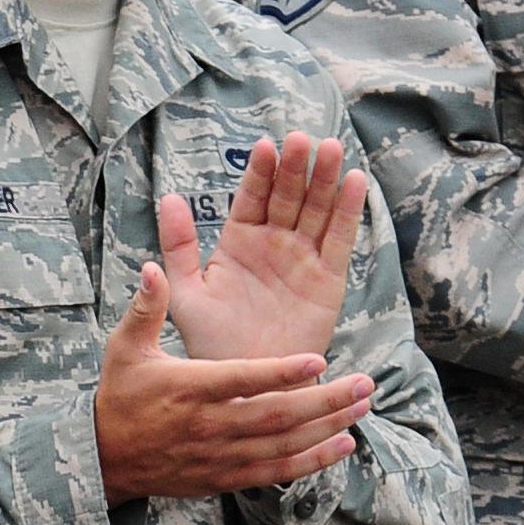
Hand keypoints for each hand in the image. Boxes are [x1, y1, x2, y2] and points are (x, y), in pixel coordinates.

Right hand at [94, 251, 373, 505]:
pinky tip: (342, 445)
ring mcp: (219, 455)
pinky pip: (275, 473)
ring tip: (362, 408)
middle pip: (276, 416)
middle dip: (325, 401)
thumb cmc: (120, 394)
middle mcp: (208, 425)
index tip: (318, 359)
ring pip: (283, 445)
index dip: (281, 372)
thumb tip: (153, 266)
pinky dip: (311, 462)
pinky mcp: (225, 477)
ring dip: (327, 427)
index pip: (241, 379)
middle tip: (364, 384)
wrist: (105, 457)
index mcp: (188, 389)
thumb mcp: (124, 348)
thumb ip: (146, 307)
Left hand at [160, 138, 369, 363]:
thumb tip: (169, 196)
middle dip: (295, 168)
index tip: (264, 146)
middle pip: (289, 196)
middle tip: (300, 139)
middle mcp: (274, 244)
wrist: (247, 385)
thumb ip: (178, 244)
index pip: (252, 197)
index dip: (260, 172)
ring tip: (331, 148)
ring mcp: (303, 258)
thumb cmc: (211, 341)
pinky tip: (354, 181)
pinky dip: (348, 211)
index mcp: (240, 241)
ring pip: (317, 210)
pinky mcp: (329, 279)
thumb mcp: (186, 291)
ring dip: (325, 179)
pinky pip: (340, 240)